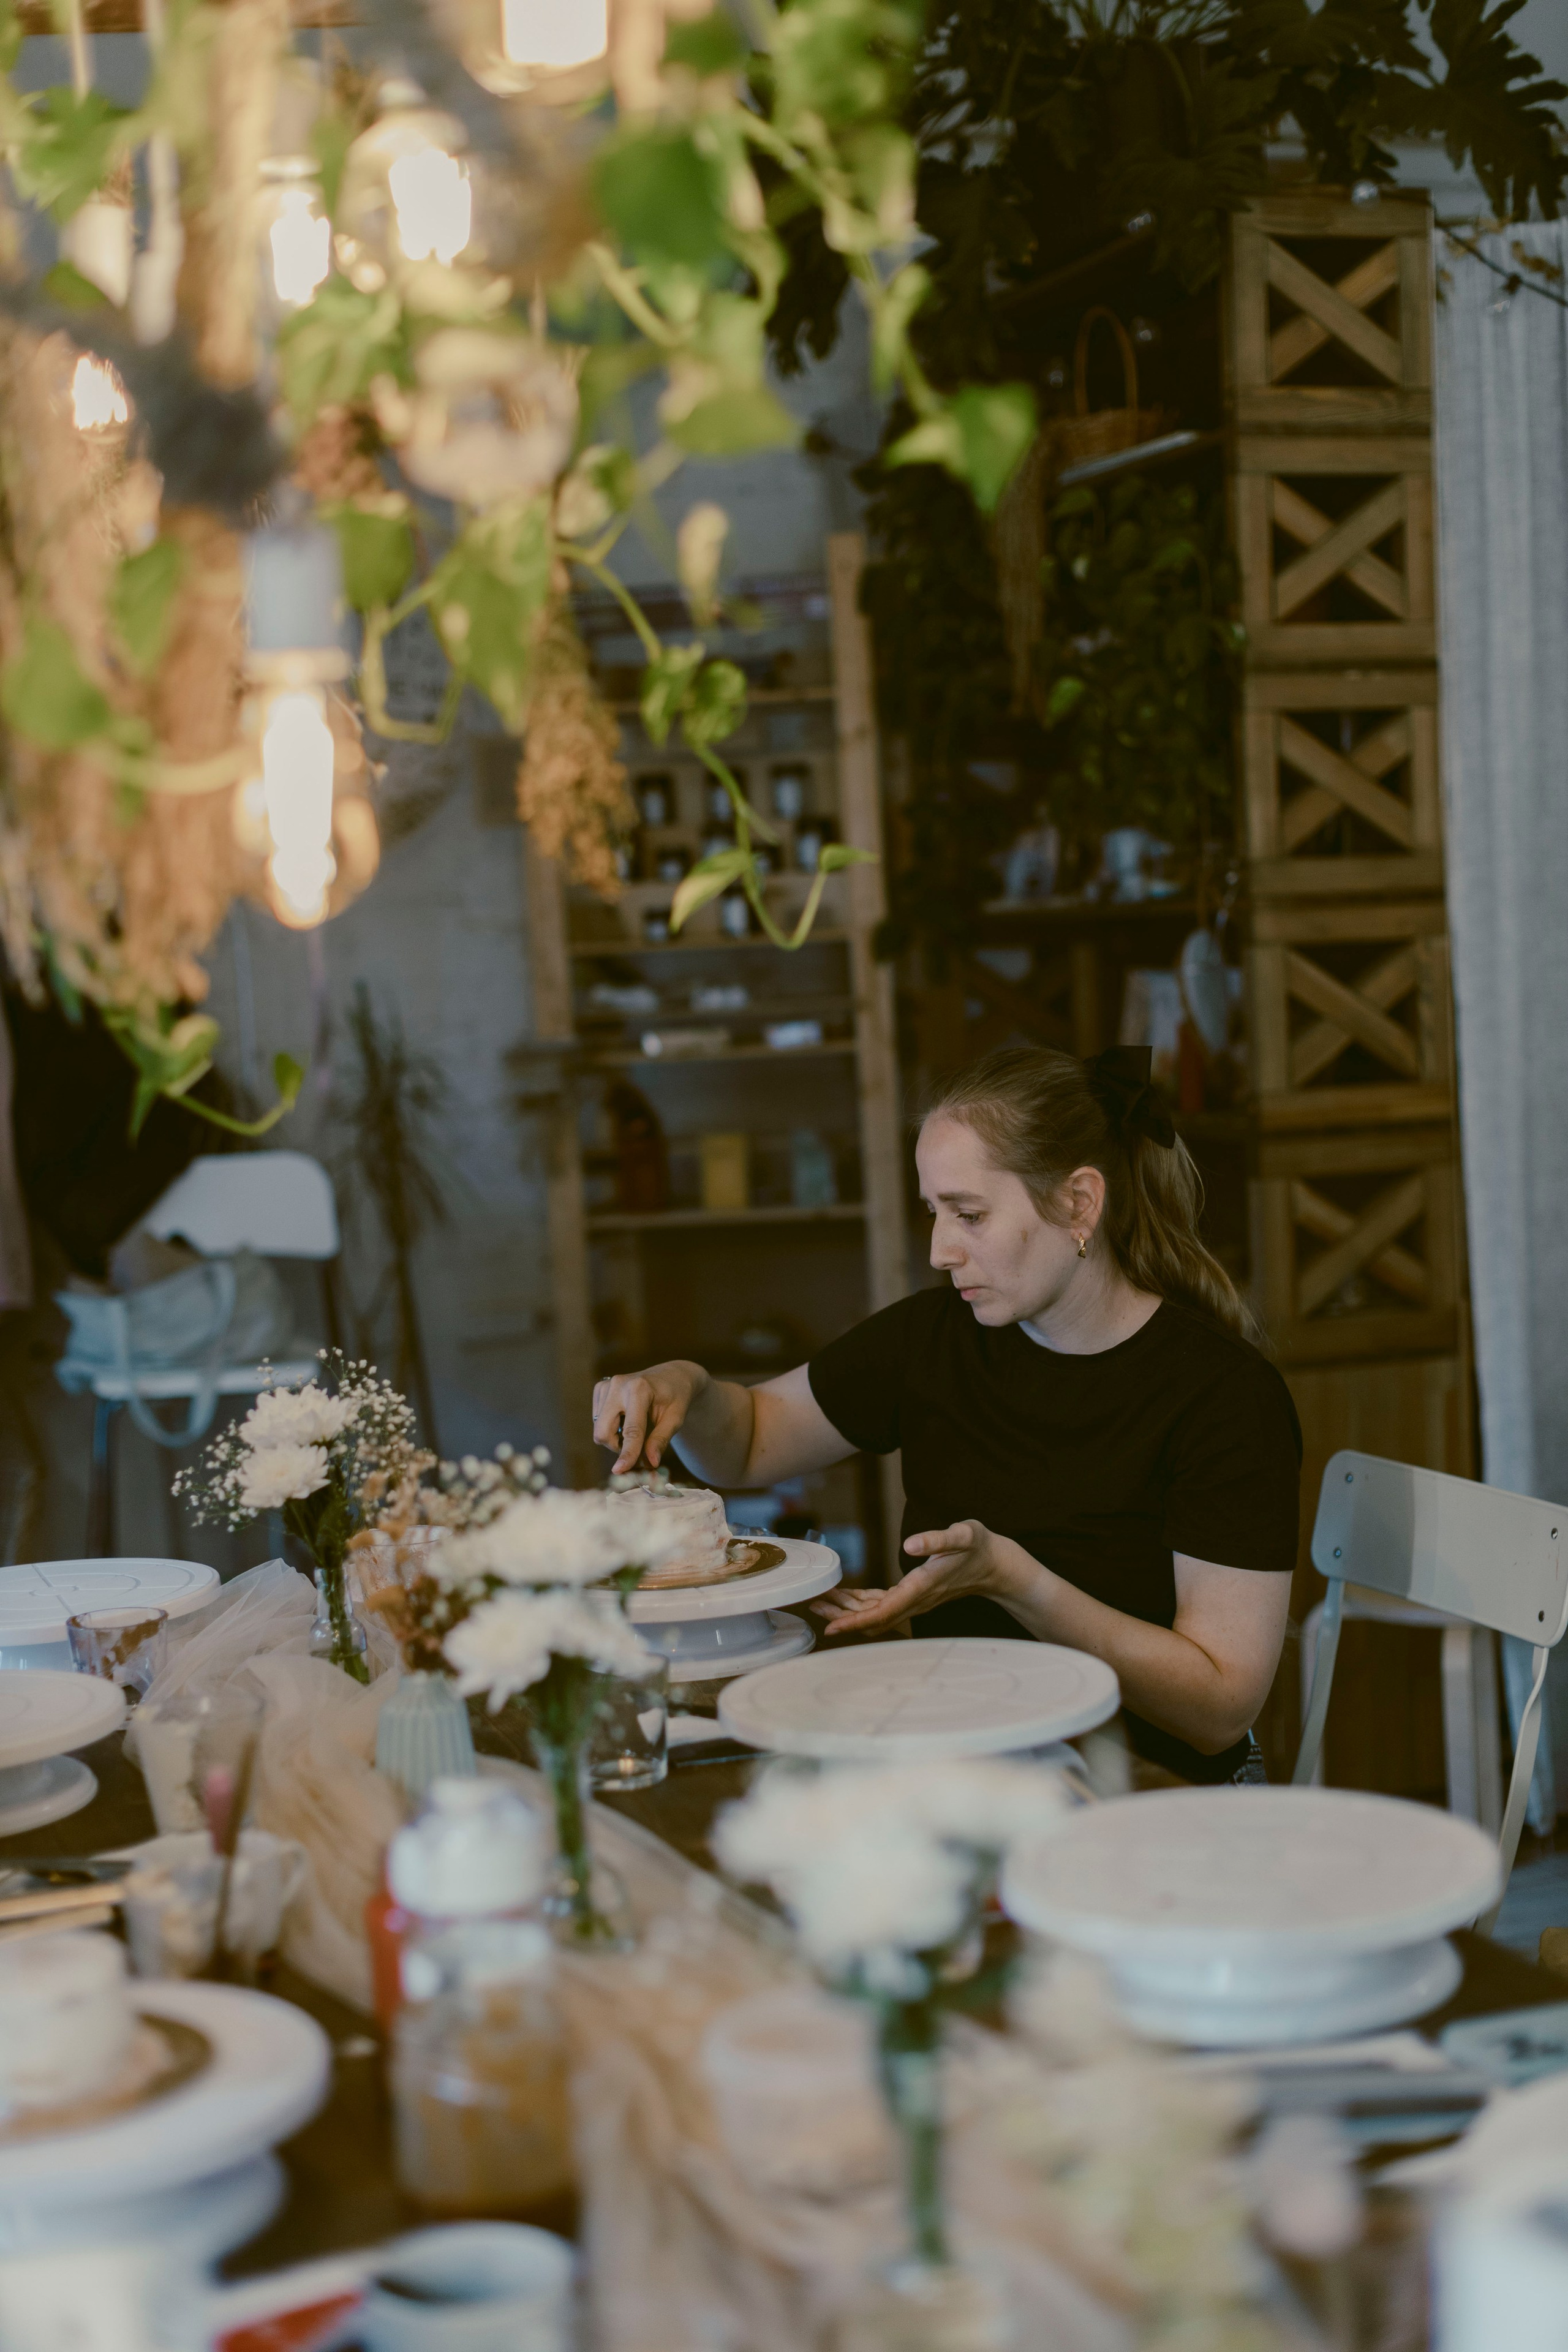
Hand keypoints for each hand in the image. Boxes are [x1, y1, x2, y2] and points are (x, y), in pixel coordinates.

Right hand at [592, 1362, 702, 1474]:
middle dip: (618, 1448)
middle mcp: (618, 1385)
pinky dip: (611, 1427)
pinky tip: (626, 1418)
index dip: (627, 1453)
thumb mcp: (676, 1419)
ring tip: (637, 1429)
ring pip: (599, 1429)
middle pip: (604, 1432)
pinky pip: (598, 1420)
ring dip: (616, 1438)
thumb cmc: (676, 1397)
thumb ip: (661, 1440)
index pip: (631, 1430)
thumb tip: (650, 1463)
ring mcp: (607, 1385)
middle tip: (639, 1449)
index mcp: (639, 1389)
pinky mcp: (600, 1388)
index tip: (620, 1471)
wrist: (671, 1376)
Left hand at [813, 1519, 1006, 1638]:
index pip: (883, 1613)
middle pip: (873, 1618)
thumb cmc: (979, 1547)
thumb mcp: (963, 1535)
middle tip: (813, 1605)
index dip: (855, 1622)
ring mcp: (915, 1600)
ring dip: (848, 1610)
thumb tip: (909, 1545)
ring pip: (875, 1614)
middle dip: (842, 1616)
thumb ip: (937, 1539)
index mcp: (922, 1587)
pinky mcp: (914, 1594)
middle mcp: (916, 1600)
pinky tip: (846, 1596)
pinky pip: (883, 1604)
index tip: (831, 1626)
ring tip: (821, 1600)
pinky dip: (862, 1602)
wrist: (996, 1564)